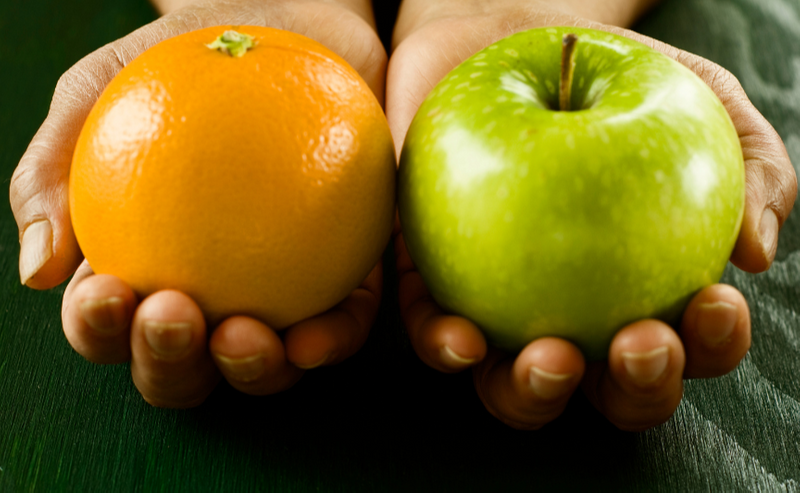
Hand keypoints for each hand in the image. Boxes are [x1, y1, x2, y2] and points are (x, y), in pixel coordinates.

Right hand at [10, 0, 386, 407]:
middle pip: (180, 368)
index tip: (108, 290)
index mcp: (141, 266)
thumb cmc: (186, 57)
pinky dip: (329, 342)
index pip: (107, 321)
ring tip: (243, 336)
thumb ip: (55, 169)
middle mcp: (209, 295)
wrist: (292, 24)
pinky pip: (340, 326)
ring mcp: (279, 295)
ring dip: (248, 373)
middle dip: (168, 363)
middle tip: (173, 313)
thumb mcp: (101, 90)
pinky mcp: (345, 280)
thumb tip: (39, 271)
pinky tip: (314, 334)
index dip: (98, 328)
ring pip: (259, 368)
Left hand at [387, 0, 795, 429]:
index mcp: (641, 290)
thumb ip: (748, 163)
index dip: (710, 344)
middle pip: (610, 391)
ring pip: (518, 390)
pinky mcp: (429, 289)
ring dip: (536, 393)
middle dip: (633, 388)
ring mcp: (499, 313)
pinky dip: (445, 347)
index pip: (689, 344)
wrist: (493, 41)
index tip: (712, 300)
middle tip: (638, 343)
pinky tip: (459, 337)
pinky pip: (433, 335)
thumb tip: (754, 254)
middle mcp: (573, 318)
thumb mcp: (693, 98)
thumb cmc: (599, 76)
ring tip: (550, 358)